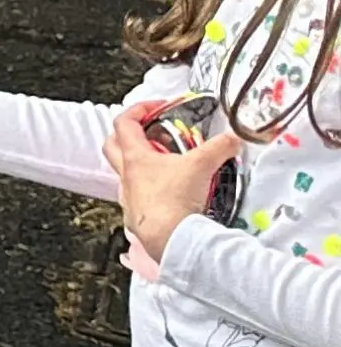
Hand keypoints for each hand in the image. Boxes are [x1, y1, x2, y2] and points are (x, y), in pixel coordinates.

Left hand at [104, 112, 238, 257]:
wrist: (170, 238)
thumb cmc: (175, 201)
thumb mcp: (202, 165)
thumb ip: (220, 147)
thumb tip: (233, 139)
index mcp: (135, 157)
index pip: (124, 122)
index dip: (138, 109)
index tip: (157, 107)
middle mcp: (127, 176)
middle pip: (113, 145)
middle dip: (129, 135)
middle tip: (151, 133)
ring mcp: (129, 196)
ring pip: (126, 173)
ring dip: (142, 166)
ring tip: (168, 165)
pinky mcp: (138, 215)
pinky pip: (139, 197)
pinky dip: (151, 191)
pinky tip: (169, 193)